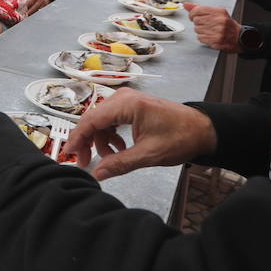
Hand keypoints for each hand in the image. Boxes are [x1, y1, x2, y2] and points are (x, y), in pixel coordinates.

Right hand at [62, 88, 217, 179]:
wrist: (202, 129)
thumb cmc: (180, 137)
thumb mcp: (148, 155)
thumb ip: (119, 164)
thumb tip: (97, 173)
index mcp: (127, 105)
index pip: (91, 120)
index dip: (76, 138)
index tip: (68, 154)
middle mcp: (123, 98)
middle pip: (93, 119)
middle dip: (87, 142)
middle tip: (85, 162)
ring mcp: (127, 100)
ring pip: (100, 121)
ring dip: (100, 141)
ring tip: (110, 158)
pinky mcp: (131, 106)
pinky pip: (111, 120)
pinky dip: (110, 135)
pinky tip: (119, 149)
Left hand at [185, 3, 240, 52]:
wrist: (239, 37)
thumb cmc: (227, 24)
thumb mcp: (217, 13)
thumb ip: (200, 8)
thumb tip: (186, 5)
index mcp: (219, 12)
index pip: (197, 10)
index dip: (192, 13)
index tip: (193, 16)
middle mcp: (219, 21)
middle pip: (196, 20)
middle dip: (198, 22)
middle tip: (206, 24)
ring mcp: (217, 31)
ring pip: (197, 29)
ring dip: (201, 30)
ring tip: (209, 30)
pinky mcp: (215, 41)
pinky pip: (200, 37)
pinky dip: (203, 37)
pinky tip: (210, 35)